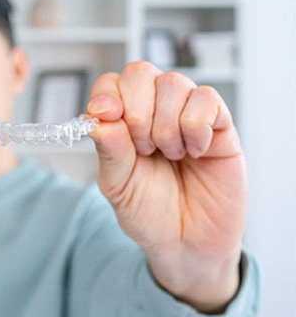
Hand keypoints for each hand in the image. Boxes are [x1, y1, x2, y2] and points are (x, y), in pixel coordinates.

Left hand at [87, 61, 245, 312]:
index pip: (111, 84)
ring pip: (173, 82)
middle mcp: (153, 110)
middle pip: (140, 72)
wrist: (186, 243)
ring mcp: (186, 113)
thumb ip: (109, 151)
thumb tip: (98, 116)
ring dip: (165, 124)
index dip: (107, 95)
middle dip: (136, 111)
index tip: (106, 117)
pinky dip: (195, 126)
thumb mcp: (118, 186)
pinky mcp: (219, 124)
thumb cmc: (148, 211)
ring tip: (170, 155)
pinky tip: (194, 153)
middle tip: (144, 149)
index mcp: (122, 122)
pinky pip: (206, 99)